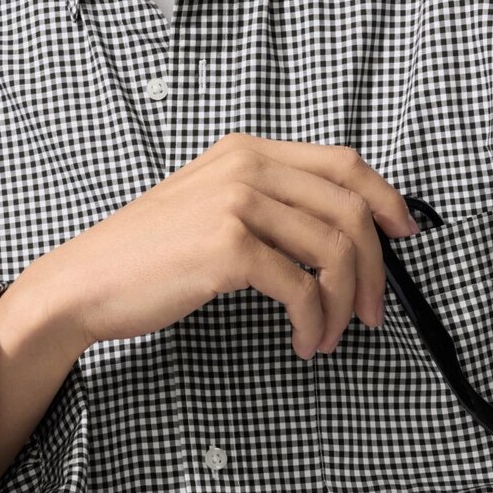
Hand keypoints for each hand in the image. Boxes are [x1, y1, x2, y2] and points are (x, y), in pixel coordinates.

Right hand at [40, 132, 418, 359]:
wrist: (85, 281)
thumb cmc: (147, 256)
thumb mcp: (209, 206)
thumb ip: (265, 203)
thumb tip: (336, 234)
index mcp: (246, 152)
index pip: (344, 163)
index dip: (387, 199)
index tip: (406, 236)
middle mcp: (246, 167)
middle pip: (350, 209)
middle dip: (376, 269)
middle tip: (375, 312)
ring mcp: (237, 203)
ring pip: (334, 251)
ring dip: (344, 305)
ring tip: (329, 336)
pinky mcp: (228, 247)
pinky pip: (302, 287)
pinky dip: (314, 321)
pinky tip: (303, 340)